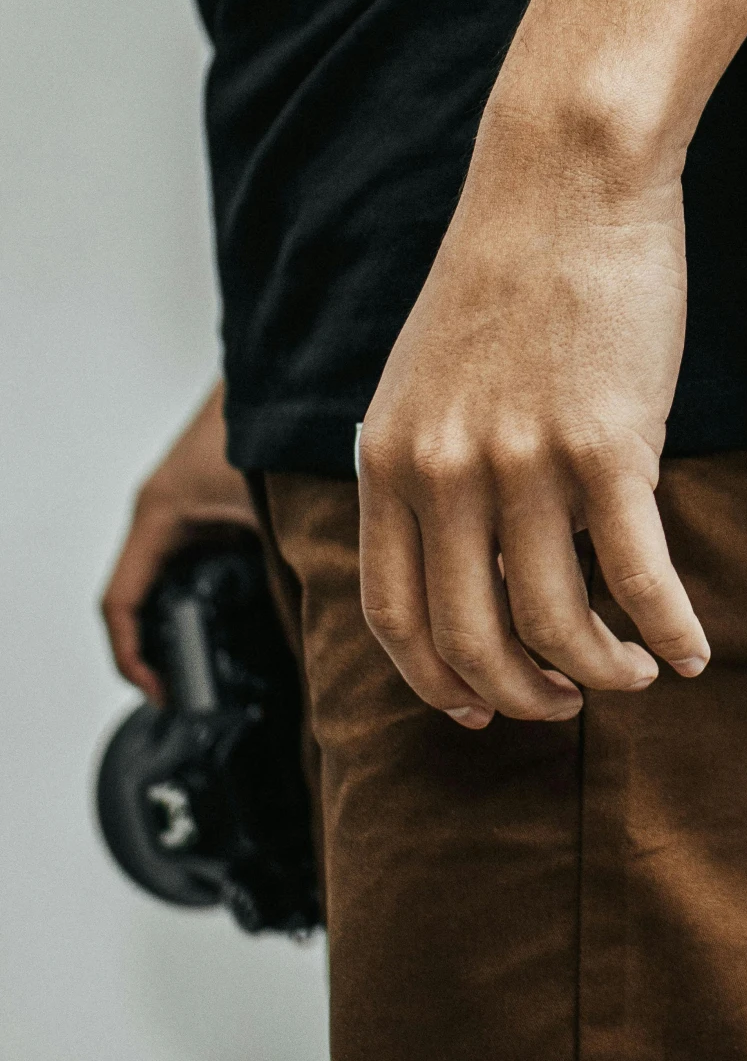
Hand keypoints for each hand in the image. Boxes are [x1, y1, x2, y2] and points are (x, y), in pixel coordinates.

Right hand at [101, 382, 258, 702]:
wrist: (286, 369)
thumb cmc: (266, 422)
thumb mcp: (271, 506)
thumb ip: (284, 561)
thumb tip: (311, 624)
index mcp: (160, 515)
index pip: (122, 602)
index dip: (133, 657)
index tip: (163, 690)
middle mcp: (163, 512)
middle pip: (147, 597)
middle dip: (169, 646)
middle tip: (206, 687)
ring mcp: (186, 506)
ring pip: (178, 578)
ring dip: (200, 615)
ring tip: (237, 658)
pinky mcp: (213, 501)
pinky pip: (204, 557)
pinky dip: (222, 587)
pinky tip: (263, 607)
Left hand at [356, 105, 709, 729]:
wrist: (566, 179)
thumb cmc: (511, 263)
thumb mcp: (427, 371)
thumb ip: (427, 456)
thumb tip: (457, 542)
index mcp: (391, 457)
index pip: (395, 613)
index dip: (436, 681)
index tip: (478, 707)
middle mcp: (445, 473)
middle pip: (472, 640)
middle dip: (523, 695)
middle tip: (565, 703)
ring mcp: (523, 464)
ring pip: (559, 625)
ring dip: (602, 672)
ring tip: (634, 673)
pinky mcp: (608, 446)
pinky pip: (639, 576)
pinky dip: (669, 631)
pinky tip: (691, 651)